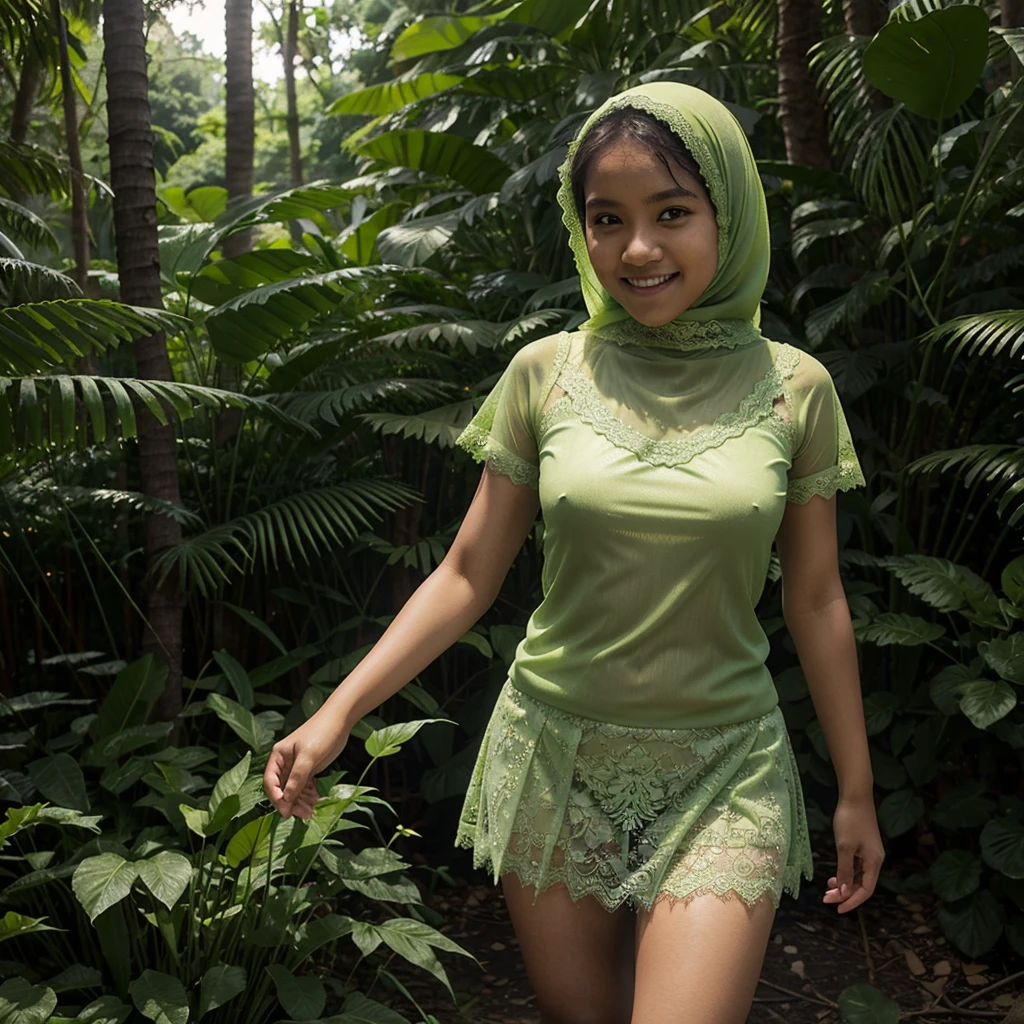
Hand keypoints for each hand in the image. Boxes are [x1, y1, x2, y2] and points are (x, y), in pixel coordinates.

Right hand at [263, 713, 349, 819]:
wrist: (340, 720)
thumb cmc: (321, 733)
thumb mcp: (308, 756)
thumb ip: (297, 778)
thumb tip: (286, 799)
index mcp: (278, 756)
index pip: (270, 781)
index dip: (276, 797)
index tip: (286, 810)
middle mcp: (285, 762)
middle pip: (282, 789)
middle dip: (291, 802)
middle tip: (303, 814)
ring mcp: (297, 766)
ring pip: (294, 790)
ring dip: (301, 801)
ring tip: (311, 811)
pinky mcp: (309, 769)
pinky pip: (304, 787)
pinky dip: (308, 795)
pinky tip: (315, 800)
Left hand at [822, 795, 884, 913]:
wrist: (855, 796)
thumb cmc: (850, 821)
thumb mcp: (844, 847)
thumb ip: (845, 871)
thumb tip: (845, 892)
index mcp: (874, 862)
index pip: (866, 890)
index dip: (852, 902)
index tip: (837, 909)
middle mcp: (875, 860)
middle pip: (862, 884)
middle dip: (845, 894)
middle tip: (826, 898)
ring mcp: (869, 853)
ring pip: (858, 876)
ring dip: (844, 883)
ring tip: (828, 887)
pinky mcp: (863, 846)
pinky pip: (856, 866)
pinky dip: (845, 872)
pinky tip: (835, 875)